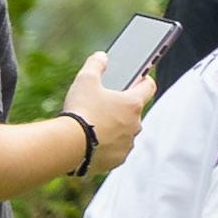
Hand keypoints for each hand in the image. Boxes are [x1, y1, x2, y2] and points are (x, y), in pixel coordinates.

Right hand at [64, 52, 151, 172]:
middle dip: (121, 108)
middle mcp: (135, 125)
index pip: (149, 87)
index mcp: (132, 104)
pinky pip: (115, 150)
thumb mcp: (85, 80)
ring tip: (94, 125)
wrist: (68, 146)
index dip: (144, 80)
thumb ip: (95, 64)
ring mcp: (127, 145)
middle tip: (103, 105)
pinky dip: (107, 146)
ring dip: (115, 129)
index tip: (141, 79)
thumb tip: (101, 56)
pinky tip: (92, 142)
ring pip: (125, 133)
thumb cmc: (80, 111)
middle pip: (133, 112)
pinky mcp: (117, 160)